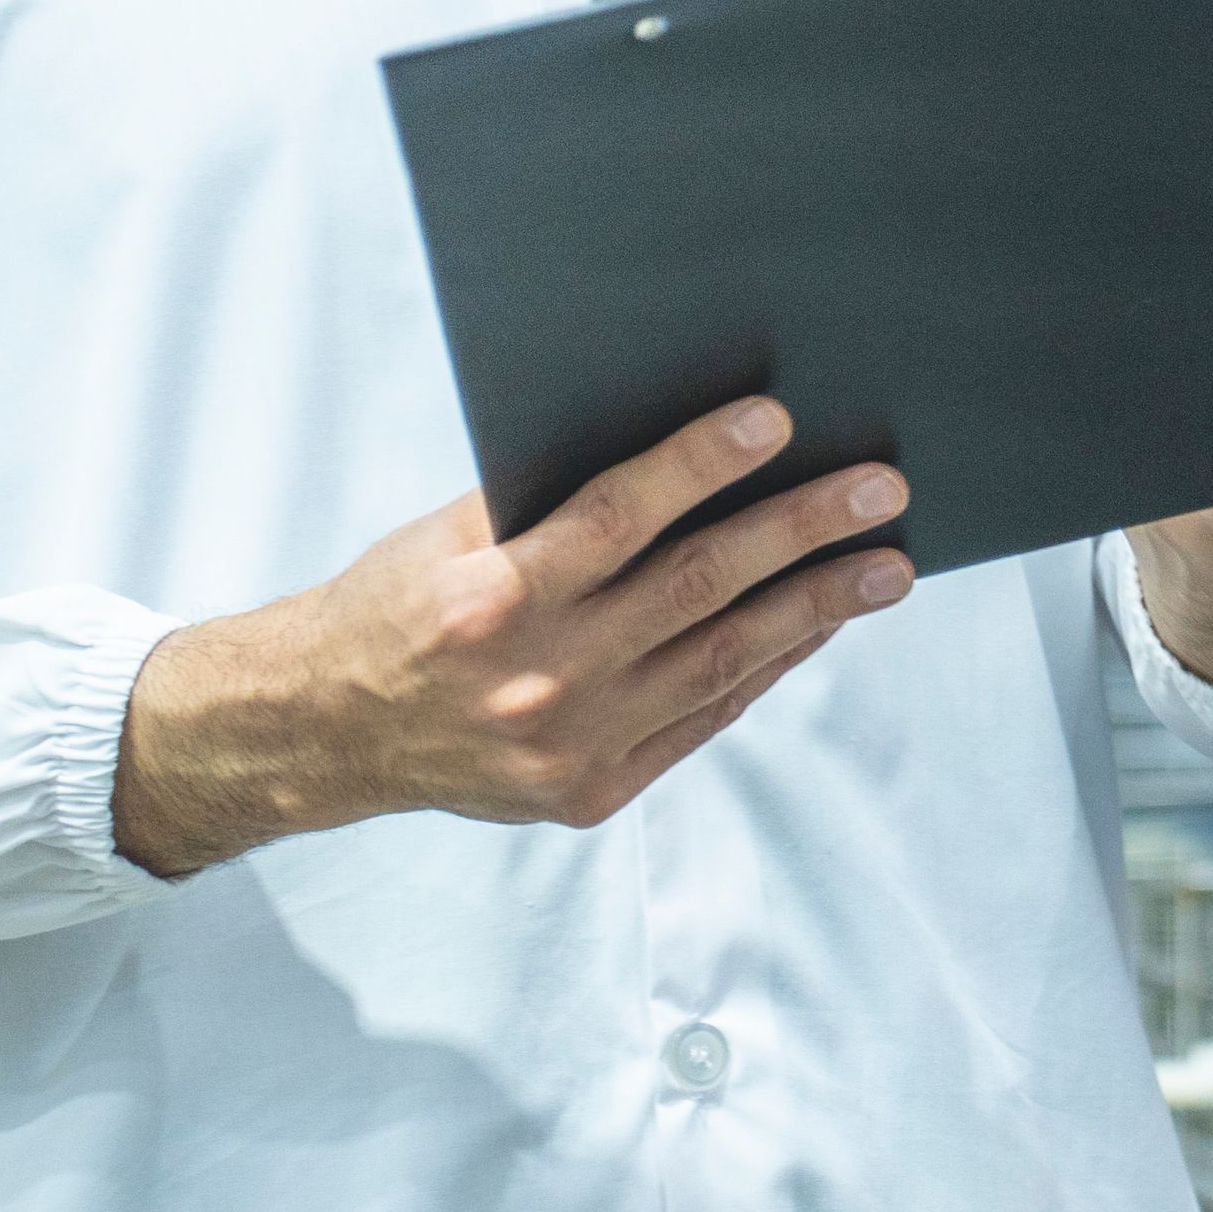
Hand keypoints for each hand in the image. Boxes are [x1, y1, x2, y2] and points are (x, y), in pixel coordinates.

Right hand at [115, 397, 909, 877]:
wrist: (326, 730)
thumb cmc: (392, 604)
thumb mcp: (446, 535)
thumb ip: (547, 501)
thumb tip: (673, 447)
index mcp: (493, 597)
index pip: (621, 516)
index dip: (703, 463)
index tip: (777, 419)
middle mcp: (539, 677)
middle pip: (697, 588)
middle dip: (802, 534)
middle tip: (882, 491)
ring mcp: (569, 745)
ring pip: (722, 662)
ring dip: (815, 610)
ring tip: (886, 567)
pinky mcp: (588, 792)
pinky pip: (702, 720)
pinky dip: (764, 668)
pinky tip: (815, 625)